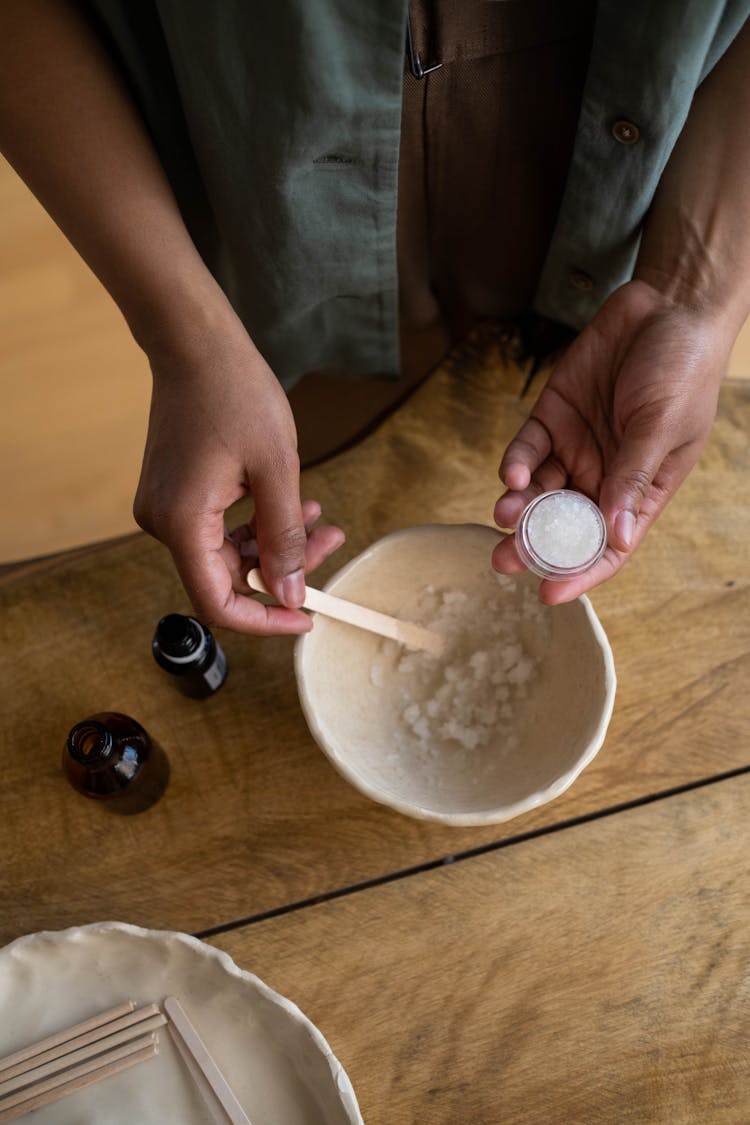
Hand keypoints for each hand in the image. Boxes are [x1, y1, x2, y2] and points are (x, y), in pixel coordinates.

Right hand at [133, 317, 344, 633]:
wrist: (195, 343)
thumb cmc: (235, 393)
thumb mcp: (277, 469)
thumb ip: (284, 538)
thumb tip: (290, 594)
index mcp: (183, 523)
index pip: (218, 603)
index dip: (263, 619)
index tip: (304, 615)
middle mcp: (163, 523)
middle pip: (227, 576)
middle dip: (283, 566)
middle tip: (331, 541)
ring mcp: (164, 507)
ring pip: (226, 553)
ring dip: (274, 542)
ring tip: (320, 516)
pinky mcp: (172, 493)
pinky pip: (216, 528)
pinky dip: (255, 524)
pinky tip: (294, 504)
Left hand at [493, 280, 731, 602]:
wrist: (666, 305)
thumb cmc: (682, 369)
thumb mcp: (661, 426)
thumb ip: (633, 476)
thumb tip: (617, 534)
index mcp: (641, 490)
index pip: (608, 545)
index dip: (579, 572)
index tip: (548, 594)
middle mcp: (605, 475)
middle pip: (563, 524)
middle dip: (533, 545)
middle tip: (504, 560)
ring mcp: (577, 446)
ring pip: (539, 492)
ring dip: (519, 508)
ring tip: (504, 513)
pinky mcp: (553, 416)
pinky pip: (528, 450)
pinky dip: (517, 465)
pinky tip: (512, 474)